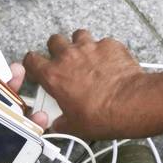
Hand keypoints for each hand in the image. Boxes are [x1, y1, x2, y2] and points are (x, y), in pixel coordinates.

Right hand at [22, 29, 146, 139]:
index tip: (37, 69)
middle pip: (54, 40)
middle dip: (57, 49)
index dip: (32, 64)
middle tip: (64, 62)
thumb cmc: (102, 115)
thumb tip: (58, 125)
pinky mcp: (109, 45)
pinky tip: (109, 62)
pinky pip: (103, 42)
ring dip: (80, 44)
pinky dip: (105, 50)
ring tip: (87, 57)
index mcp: (54, 75)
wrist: (131, 104)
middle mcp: (69, 56)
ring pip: (78, 35)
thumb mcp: (74, 127)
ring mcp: (90, 47)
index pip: (31, 60)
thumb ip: (60, 122)